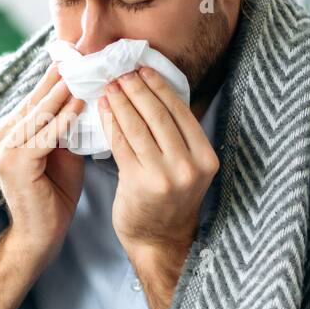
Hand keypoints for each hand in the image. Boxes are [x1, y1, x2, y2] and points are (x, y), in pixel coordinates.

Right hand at [0, 63, 85, 268]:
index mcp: (6, 133)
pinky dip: (64, 119)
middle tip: (84, 53)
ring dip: (64, 93)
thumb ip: (65, 126)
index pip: (33, 99)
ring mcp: (1, 149)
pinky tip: (81, 103)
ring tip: (86, 71)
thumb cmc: (54, 197)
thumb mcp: (62, 152)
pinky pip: (44, 134)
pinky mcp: (12, 162)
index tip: (77, 54)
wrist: (40, 238)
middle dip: (61, 78)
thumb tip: (84, 93)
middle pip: (35, 101)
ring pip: (39, 114)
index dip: (55, 78)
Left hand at [99, 65, 219, 258]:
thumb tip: (155, 90)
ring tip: (109, 85)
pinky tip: (103, 109)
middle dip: (138, 89)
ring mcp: (166, 176)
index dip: (160, 87)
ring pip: (139, 127)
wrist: (158, 240)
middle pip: (160, 115)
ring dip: (122, 101)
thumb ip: (178, 136)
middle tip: (121, 71)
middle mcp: (190, 166)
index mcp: (206, 158)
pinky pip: (122, 144)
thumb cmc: (169, 199)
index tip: (143, 69)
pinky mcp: (140, 183)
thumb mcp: (187, 167)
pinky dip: (111, 123)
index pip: (181, 112)